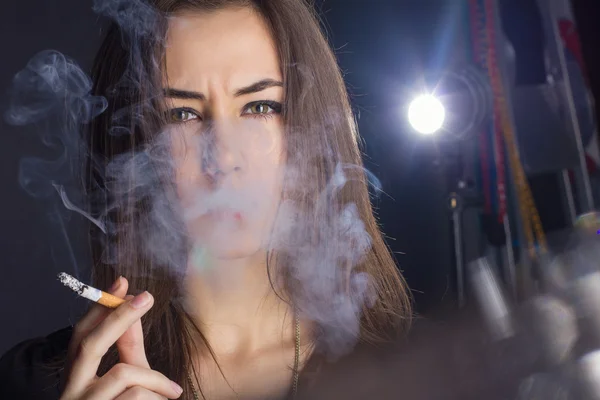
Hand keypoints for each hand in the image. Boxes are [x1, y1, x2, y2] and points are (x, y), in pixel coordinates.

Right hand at [59, 277, 182, 399]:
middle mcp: (69, 391)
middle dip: (119, 318)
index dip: (100, 308)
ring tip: (173, 392)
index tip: (122, 282)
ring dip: (155, 379)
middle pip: (88, 345)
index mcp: (76, 378)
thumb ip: (129, 346)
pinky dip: (158, 394)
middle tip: (147, 296)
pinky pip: (136, 394)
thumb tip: (133, 302)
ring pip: (123, 373)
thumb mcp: (130, 378)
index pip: (81, 335)